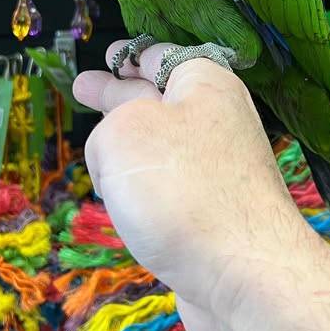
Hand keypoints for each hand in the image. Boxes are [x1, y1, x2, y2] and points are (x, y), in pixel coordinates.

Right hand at [73, 41, 311, 330]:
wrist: (244, 275)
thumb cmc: (181, 189)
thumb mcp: (121, 134)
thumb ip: (108, 129)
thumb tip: (120, 160)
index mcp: (205, 86)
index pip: (163, 56)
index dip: (132, 55)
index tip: (112, 56)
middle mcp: (218, 123)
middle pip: (159, 99)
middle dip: (119, 94)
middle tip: (85, 86)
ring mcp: (220, 172)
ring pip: (161, 150)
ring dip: (129, 152)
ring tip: (101, 150)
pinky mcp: (215, 217)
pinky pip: (169, 193)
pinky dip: (144, 196)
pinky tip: (125, 203)